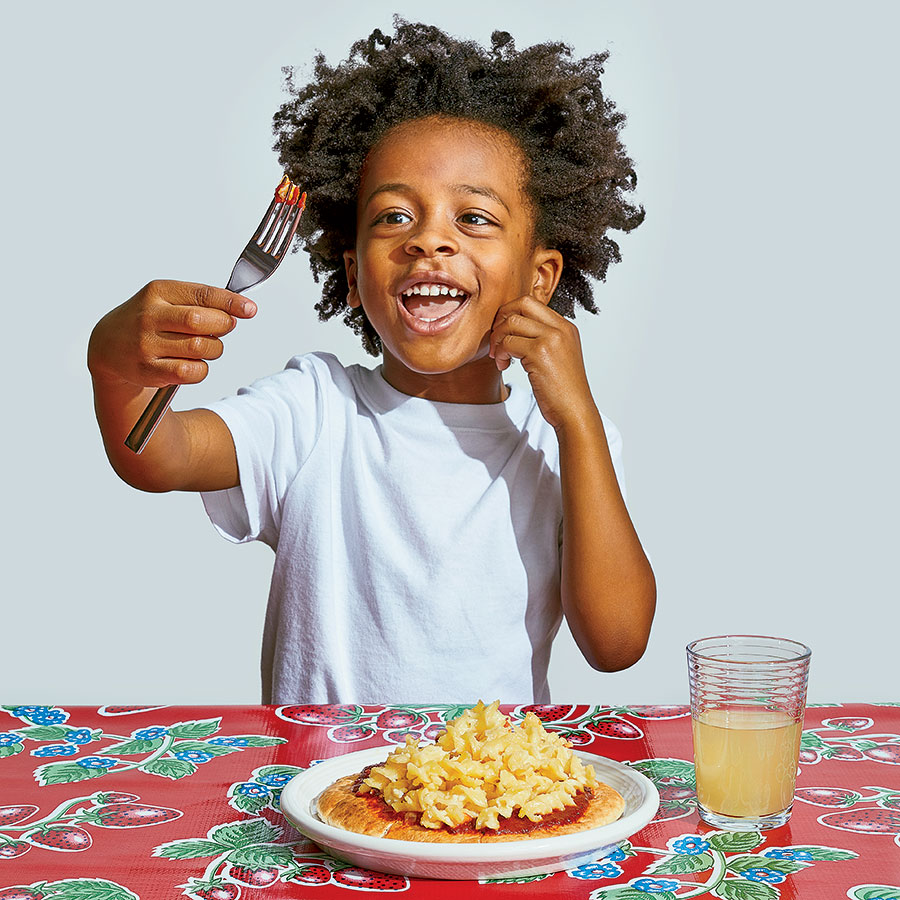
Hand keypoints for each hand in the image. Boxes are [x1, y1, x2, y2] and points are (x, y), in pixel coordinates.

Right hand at [88, 280, 255, 387]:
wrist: (109, 346)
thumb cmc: (149, 320)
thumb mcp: (167, 299)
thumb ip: (201, 301)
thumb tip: (240, 310)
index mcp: (158, 292)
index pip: (202, 295)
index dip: (230, 303)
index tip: (250, 310)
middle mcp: (149, 317)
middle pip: (201, 322)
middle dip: (222, 326)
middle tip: (224, 328)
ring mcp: (147, 345)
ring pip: (200, 348)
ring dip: (214, 349)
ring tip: (207, 346)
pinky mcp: (149, 371)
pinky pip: (191, 372)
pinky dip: (201, 369)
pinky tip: (194, 363)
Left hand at [489, 295, 595, 430]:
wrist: (575, 411)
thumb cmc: (562, 390)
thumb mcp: (557, 356)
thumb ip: (542, 338)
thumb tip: (512, 327)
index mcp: (565, 327)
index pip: (531, 302)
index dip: (510, 315)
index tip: (504, 334)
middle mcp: (561, 328)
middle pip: (521, 303)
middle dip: (501, 319)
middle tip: (496, 341)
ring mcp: (552, 338)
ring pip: (511, 322)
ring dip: (498, 339)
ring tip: (499, 357)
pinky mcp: (540, 353)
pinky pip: (508, 342)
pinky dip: (500, 353)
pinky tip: (504, 365)